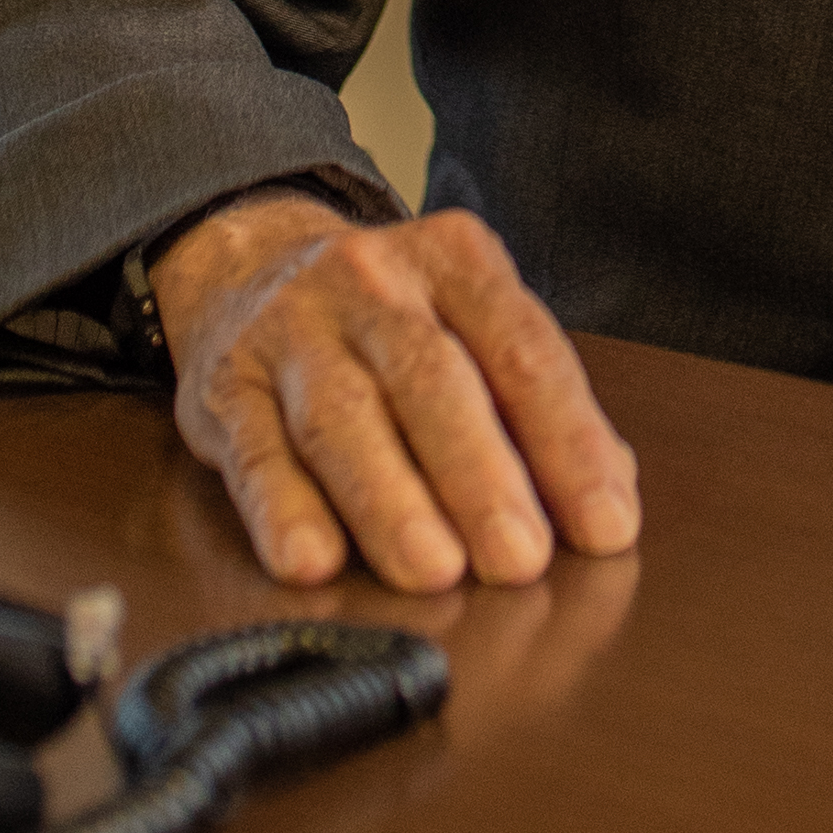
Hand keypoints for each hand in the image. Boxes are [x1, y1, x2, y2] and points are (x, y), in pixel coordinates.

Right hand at [153, 194, 641, 594]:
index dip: (570, 440)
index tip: (607, 524)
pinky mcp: (225, 389)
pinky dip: (283, 511)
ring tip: (433, 571)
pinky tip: (313, 561)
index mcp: (456, 262)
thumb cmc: (391, 320)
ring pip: (341, 419)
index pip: (525, 349)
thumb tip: (608, 493)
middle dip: (480, 475)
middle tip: (519, 558)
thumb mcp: (469, 323)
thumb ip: (537, 404)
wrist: (249, 262)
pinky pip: (253, 455)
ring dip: (389, 501)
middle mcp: (373, 284)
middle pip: (431, 379)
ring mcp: (291, 331)